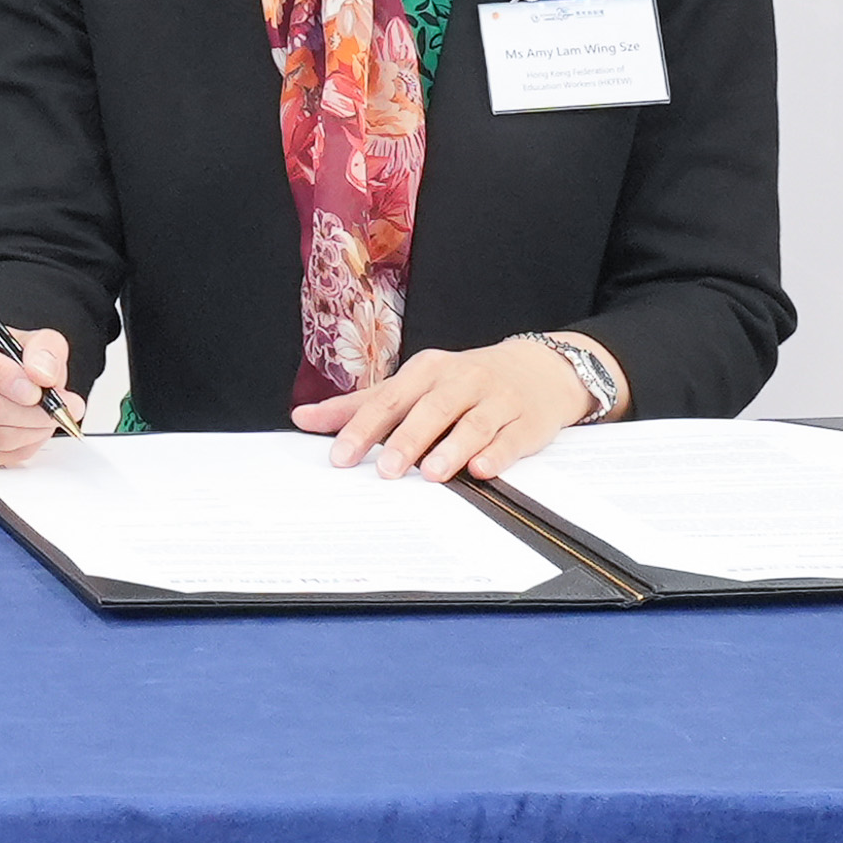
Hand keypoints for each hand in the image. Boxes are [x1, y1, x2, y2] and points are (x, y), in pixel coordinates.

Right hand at [0, 309, 80, 470]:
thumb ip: (45, 348)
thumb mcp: (34, 337)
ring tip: (47, 419)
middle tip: (59, 409)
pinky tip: (29, 432)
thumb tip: (41, 374)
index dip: (2, 375)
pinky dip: (18, 449)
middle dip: (32, 412)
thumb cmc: (6, 354)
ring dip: (30, 431)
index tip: (35, 390)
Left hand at [298, 333, 601, 480]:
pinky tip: (483, 469)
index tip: (340, 457)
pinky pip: (511, 438)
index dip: (363, 428)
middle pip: (430, 409)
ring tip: (431, 473)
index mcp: (426, 371)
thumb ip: (361, 405)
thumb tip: (303, 418)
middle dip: (407, 440)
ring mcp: (496, 400)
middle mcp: (461, 380)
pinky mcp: (527, 422)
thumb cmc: (463, 382)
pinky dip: (497, 453)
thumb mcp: (413, 386)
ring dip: (452, 448)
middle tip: (385, 470)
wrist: (539, 369)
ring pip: (472, 423)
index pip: (389, 400)